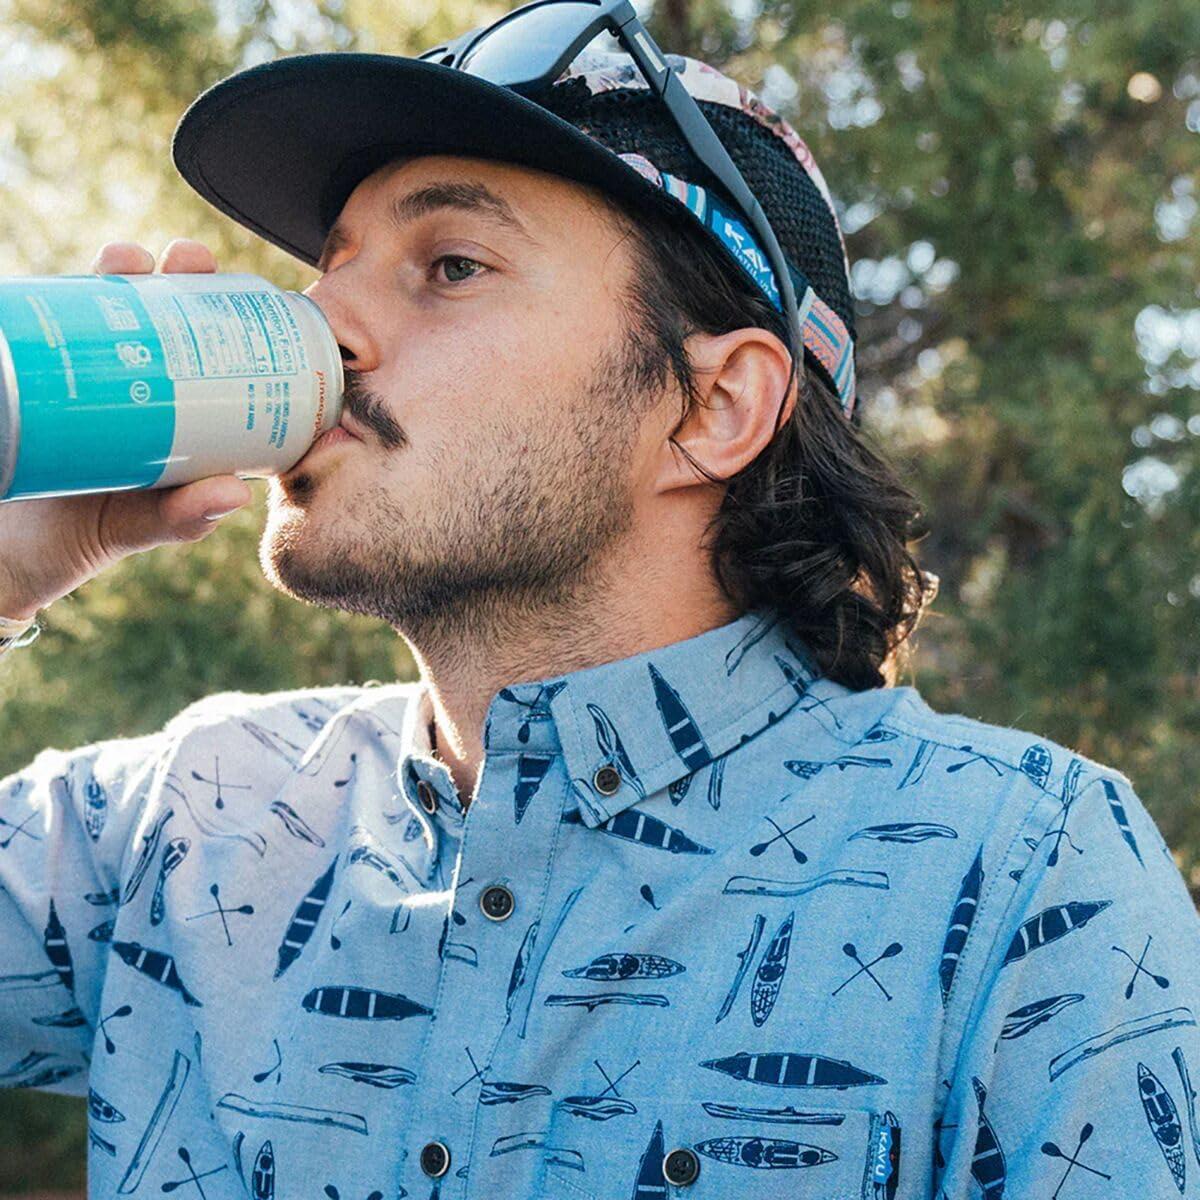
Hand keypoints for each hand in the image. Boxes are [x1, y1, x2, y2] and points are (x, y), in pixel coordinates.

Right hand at [0, 239, 252, 619]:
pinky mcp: (41, 373)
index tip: (241, 297)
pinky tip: (55, 285)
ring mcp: (89, 374)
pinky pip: (50, 329)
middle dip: (177, 278)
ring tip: (127, 259)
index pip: (209, 353)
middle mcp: (138, 384)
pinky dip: (53, 302)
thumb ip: (182, 517)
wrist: (11, 550)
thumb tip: (235, 494)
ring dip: (119, 273)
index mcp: (178, 414)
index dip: (225, 314)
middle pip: (164, 317)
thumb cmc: (88, 537)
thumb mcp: (141, 526)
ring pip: (108, 311)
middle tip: (186, 260)